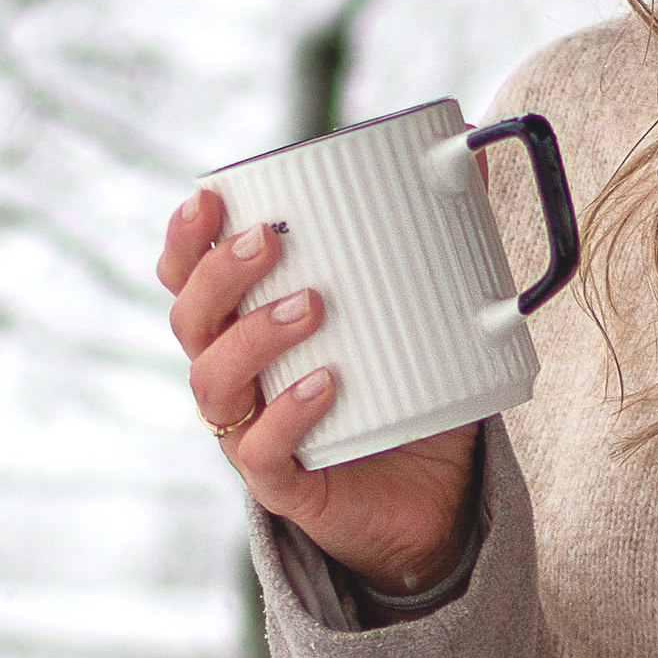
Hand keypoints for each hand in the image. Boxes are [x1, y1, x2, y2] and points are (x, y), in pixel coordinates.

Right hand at [159, 189, 478, 596]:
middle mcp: (238, 378)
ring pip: (214, 383)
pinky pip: (263, 452)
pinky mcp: (285, 484)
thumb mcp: (423, 311)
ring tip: (311, 306)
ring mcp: (252, 432)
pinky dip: (287, 415)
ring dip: (253, 337)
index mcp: (249, 329)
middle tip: (269, 240)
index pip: (190, 280)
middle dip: (218, 274)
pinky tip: (324, 384)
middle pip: (192, 320)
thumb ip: (439, 238)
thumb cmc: (409, 392)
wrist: (433, 500)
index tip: (209, 197)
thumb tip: (472, 156)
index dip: (185, 241)